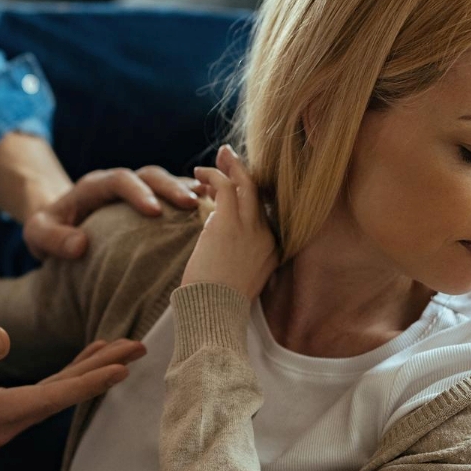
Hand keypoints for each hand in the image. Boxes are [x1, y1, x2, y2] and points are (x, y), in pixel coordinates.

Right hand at [0, 326, 143, 470]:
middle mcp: (5, 424)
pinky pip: (44, 397)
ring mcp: (3, 423)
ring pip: (57, 397)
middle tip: (138, 346)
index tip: (122, 365)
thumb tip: (2, 335)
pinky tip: (82, 361)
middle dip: (102, 371)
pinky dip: (68, 378)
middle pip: (64, 396)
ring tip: (119, 349)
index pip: (52, 396)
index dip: (89, 380)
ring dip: (88, 373)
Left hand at [23, 165, 206, 260]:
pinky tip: (215, 213)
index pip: (119, 180)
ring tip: (215, 204)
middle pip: (150, 175)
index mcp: (93, 186)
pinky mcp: (151, 200)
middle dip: (172, 187)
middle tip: (193, 206)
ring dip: (190, 190)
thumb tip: (80, 245)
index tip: (154, 212)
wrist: (56, 222)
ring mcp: (138, 189)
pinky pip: (176, 194)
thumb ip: (53, 239)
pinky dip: (195, 200)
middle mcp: (119, 183)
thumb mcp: (38, 235)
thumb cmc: (48, 230)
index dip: (137, 192)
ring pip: (168, 180)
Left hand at [182, 145, 279, 298]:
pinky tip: (199, 174)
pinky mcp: (228, 223)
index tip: (234, 183)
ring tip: (217, 158)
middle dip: (245, 171)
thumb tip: (216, 235)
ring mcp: (250, 228)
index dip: (249, 194)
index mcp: (272, 250)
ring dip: (230, 167)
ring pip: (245, 184)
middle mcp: (266, 236)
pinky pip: (225, 186)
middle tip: (230, 156)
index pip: (264, 212)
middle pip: (259, 193)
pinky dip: (213, 175)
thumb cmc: (217, 304)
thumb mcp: (236, 277)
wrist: (215, 314)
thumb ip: (234, 254)